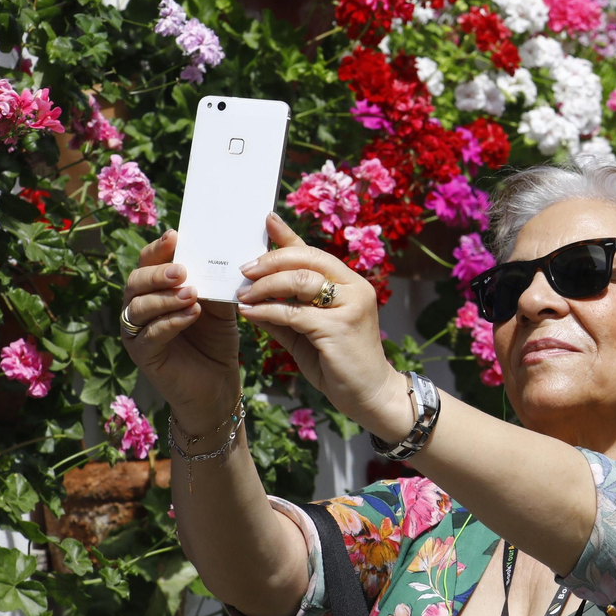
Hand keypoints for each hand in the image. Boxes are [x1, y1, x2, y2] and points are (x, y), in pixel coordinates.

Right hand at [121, 229, 241, 432]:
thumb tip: (221, 253)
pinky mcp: (143, 355)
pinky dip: (170, 322)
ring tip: (191, 294)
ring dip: (165, 298)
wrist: (217, 384)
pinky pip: (149, 334)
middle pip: (136, 281)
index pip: (149, 261)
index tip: (175, 235)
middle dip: (158, 273)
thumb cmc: (215, 339)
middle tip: (183, 270)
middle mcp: (139, 307)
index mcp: (155, 289)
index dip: (158, 248)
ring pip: (139, 307)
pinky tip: (191, 315)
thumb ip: (214, 282)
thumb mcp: (219, 305)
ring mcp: (137, 332)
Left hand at [237, 213, 406, 437]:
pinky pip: (295, 313)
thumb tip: (250, 299)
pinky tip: (250, 313)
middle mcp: (355, 288)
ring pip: (300, 281)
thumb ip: (285, 313)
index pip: (314, 252)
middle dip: (270, 261)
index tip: (266, 220)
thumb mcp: (308, 333)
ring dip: (266, 285)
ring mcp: (350, 306)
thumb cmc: (339, 364)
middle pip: (307, 260)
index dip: (289, 236)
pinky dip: (268, 311)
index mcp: (350, 283)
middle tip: (245, 270)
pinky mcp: (339, 328)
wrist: (371, 395)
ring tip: (243, 294)